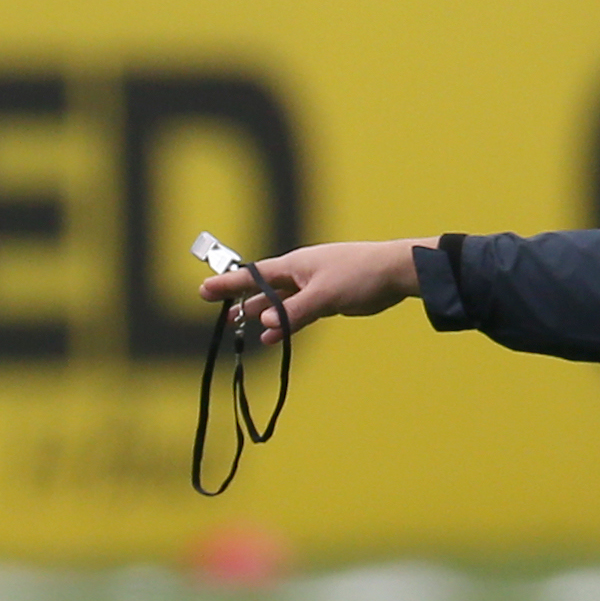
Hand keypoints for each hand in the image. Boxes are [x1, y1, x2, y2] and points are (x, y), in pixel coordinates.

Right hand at [197, 240, 428, 344]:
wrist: (395, 273)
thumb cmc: (360, 275)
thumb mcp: (323, 295)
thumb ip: (294, 311)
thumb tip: (266, 325)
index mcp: (295, 265)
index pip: (254, 275)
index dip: (228, 283)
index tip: (204, 289)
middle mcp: (300, 273)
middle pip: (264, 288)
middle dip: (242, 299)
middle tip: (222, 311)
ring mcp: (313, 286)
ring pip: (280, 302)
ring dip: (263, 313)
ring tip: (242, 324)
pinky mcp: (327, 299)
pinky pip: (298, 312)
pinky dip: (286, 322)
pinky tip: (275, 336)